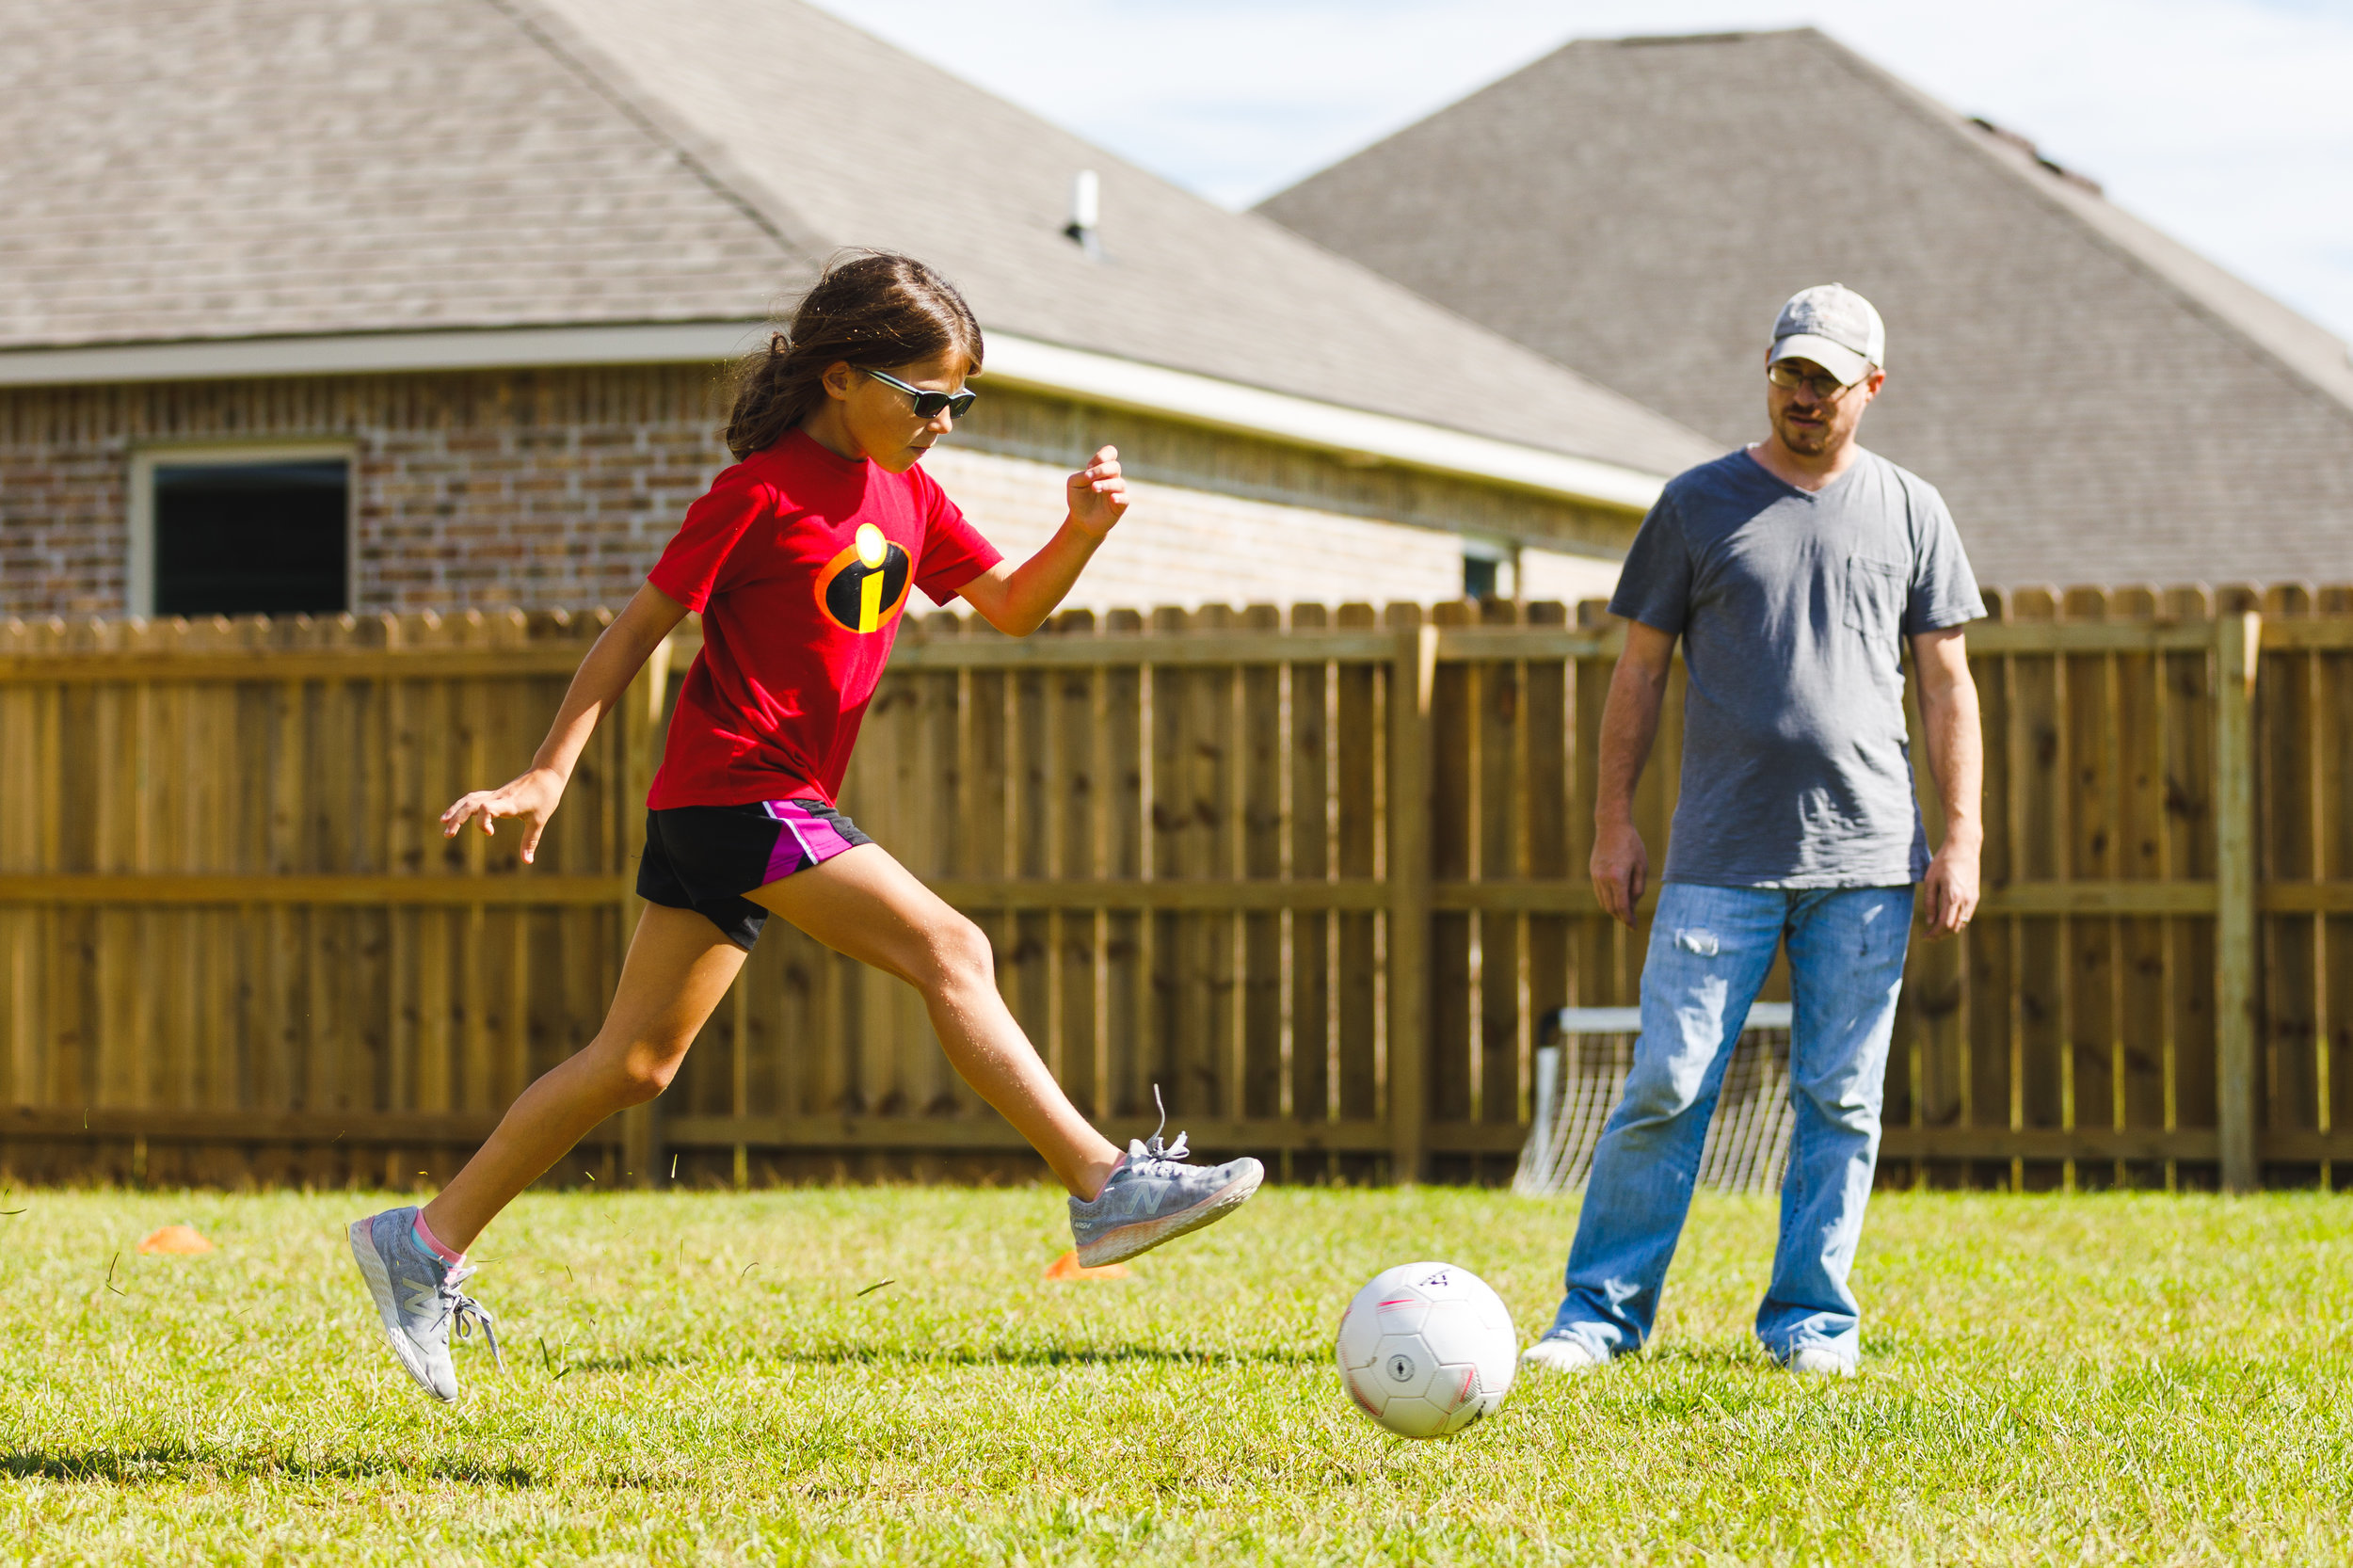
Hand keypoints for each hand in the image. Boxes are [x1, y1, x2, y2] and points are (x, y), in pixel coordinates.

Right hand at [440, 766, 566, 864]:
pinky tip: (453, 814)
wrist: (546, 774)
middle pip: (471, 804)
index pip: (488, 807)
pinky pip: (474, 798)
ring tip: (443, 823)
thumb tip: (527, 862)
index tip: (490, 833)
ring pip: (469, 800)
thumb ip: (530, 841)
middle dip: (457, 819)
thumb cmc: (545, 797)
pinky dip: (462, 806)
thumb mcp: (539, 821)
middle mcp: (499, 798)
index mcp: (509, 804)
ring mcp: (495, 795)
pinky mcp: (495, 794)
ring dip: (455, 811)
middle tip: (448, 835)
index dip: (483, 821)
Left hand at [1066, 445, 1126, 537]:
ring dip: (1106, 484)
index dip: (1101, 457)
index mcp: (1102, 469)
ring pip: (1119, 482)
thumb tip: (1091, 475)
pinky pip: (1125, 498)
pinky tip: (1112, 498)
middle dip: (1101, 470)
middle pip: (1114, 466)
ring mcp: (1117, 491)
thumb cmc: (1078, 499)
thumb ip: (1081, 475)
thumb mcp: (1073, 483)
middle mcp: (1112, 478)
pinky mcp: (1120, 505)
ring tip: (1095, 488)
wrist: (1081, 520)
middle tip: (1089, 479)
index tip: (1089, 467)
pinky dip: (1119, 497)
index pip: (1110, 453)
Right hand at [1590, 819, 1648, 927]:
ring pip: (1603, 902)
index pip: (1622, 907)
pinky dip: (1608, 900)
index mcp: (1618, 878)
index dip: (1629, 919)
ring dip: (1614, 910)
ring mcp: (1595, 876)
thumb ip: (1637, 888)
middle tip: (1631, 923)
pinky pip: (1599, 893)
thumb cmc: (1631, 844)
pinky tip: (1617, 900)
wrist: (1612, 826)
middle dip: (1621, 917)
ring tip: (1625, 913)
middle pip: (1611, 908)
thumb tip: (1631, 906)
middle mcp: (1603, 879)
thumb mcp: (1642, 866)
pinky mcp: (1593, 872)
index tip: (1635, 927)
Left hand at [1919, 836, 1980, 939]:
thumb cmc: (1943, 861)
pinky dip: (1956, 922)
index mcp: (1953, 896)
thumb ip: (1929, 902)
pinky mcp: (1976, 896)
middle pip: (1954, 928)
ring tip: (1935, 930)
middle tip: (1928, 936)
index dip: (1934, 934)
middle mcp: (1966, 900)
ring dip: (1949, 930)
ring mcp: (1973, 899)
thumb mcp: (1930, 880)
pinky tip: (1946, 920)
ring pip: (1962, 924)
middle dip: (1940, 935)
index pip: (1944, 924)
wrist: (1964, 847)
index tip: (1924, 937)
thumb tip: (1930, 922)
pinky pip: (1966, 916)